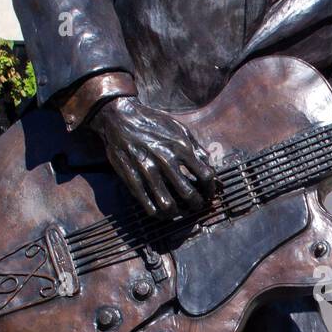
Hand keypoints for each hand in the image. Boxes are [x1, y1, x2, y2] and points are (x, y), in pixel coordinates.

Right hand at [89, 95, 214, 218]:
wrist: (121, 118)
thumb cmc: (154, 123)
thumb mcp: (180, 129)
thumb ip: (196, 148)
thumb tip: (210, 168)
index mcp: (181, 147)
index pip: (205, 176)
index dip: (210, 189)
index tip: (208, 192)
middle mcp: (165, 160)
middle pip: (189, 194)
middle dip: (197, 204)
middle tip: (197, 205)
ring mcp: (147, 171)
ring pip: (168, 204)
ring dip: (178, 213)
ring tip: (180, 211)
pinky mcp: (132, 178)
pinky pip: (148, 204)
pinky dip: (158, 213)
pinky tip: (163, 212)